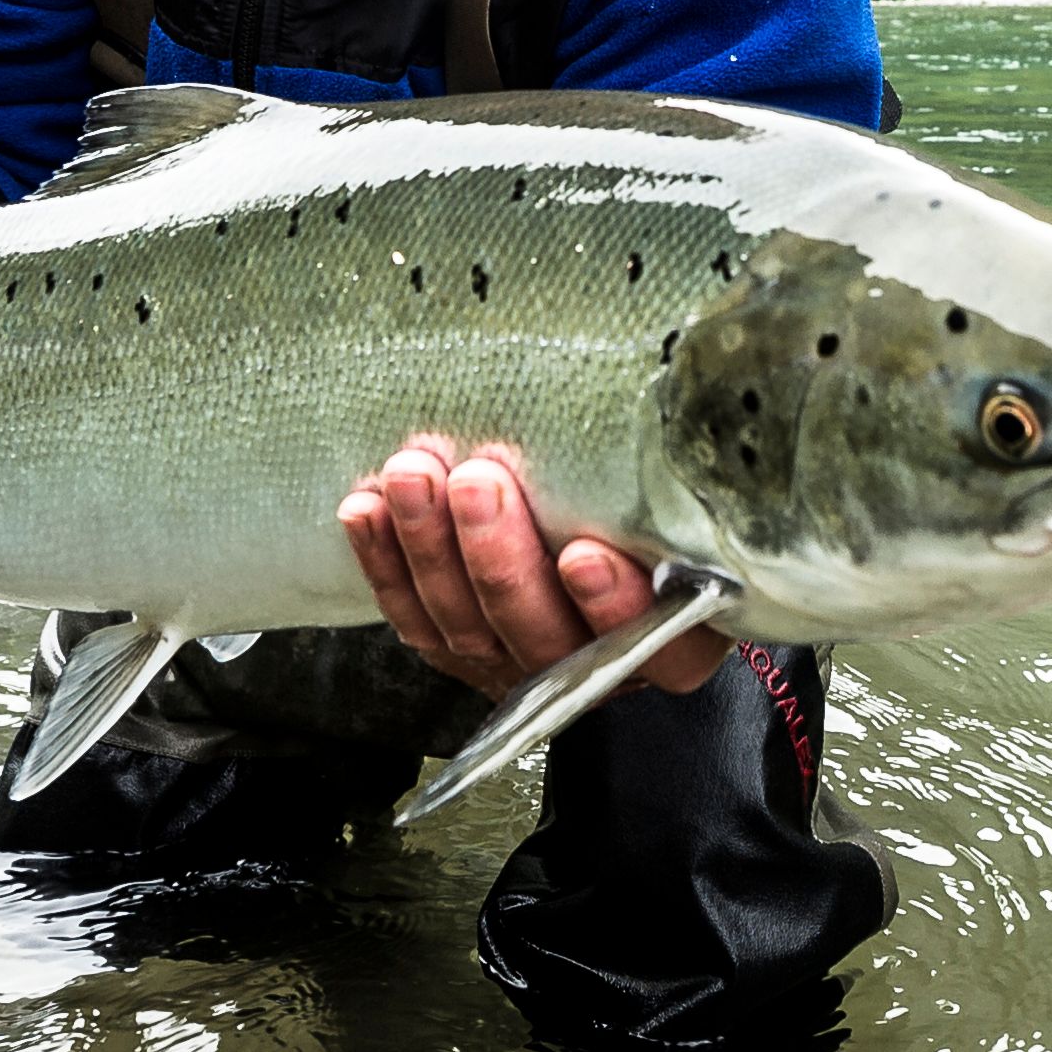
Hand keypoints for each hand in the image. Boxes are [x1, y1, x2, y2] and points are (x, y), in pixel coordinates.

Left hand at [336, 439, 720, 701]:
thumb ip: (675, 469)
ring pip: (467, 627)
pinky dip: (386, 564)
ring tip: (413, 478)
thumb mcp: (685, 485)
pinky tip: (366, 510)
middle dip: (499, 559)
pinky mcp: (463, 649)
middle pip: (542, 635)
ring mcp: (524, 663)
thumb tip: (676, 389)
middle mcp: (601, 662)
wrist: (608, 516)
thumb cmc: (661, 497)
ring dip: (431, 550)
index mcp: (677, 633)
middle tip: (478, 484)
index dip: (615, 607)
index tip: (584, 554)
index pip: (655, 641)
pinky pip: (415, 619)